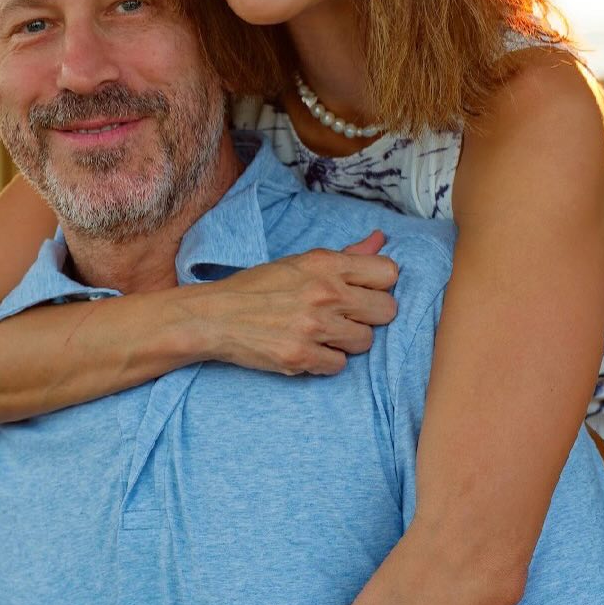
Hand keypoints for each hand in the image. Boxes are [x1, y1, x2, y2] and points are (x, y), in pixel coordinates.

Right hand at [201, 231, 398, 374]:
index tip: (363, 291)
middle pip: (386, 310)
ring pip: (365, 341)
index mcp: (325, 263)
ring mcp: (314, 326)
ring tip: (322, 333)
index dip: (379, 285)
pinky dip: (325, 361)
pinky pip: (339, 365)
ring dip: (347, 341)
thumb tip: (380, 239)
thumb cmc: (258, 287)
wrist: (215, 317)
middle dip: (370, 315)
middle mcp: (324, 292)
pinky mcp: (301, 357)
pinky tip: (308, 349)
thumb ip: (346, 255)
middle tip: (347, 316)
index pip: (388, 272)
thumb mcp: (300, 262)